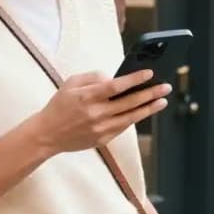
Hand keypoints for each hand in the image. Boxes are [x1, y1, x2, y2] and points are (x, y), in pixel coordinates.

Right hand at [31, 70, 171, 156]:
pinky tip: (145, 111)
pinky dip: (135, 118)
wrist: (47, 134)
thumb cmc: (59, 105)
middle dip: (150, 94)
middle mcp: (96, 114)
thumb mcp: (71, 83)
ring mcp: (101, 129)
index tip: (149, 74)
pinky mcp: (103, 139)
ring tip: (162, 101)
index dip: (135, 80)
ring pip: (131, 117)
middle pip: (129, 102)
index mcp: (87, 97)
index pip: (117, 86)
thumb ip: (93, 77)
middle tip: (165, 87)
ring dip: (149, 108)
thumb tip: (114, 78)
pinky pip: (124, 127)